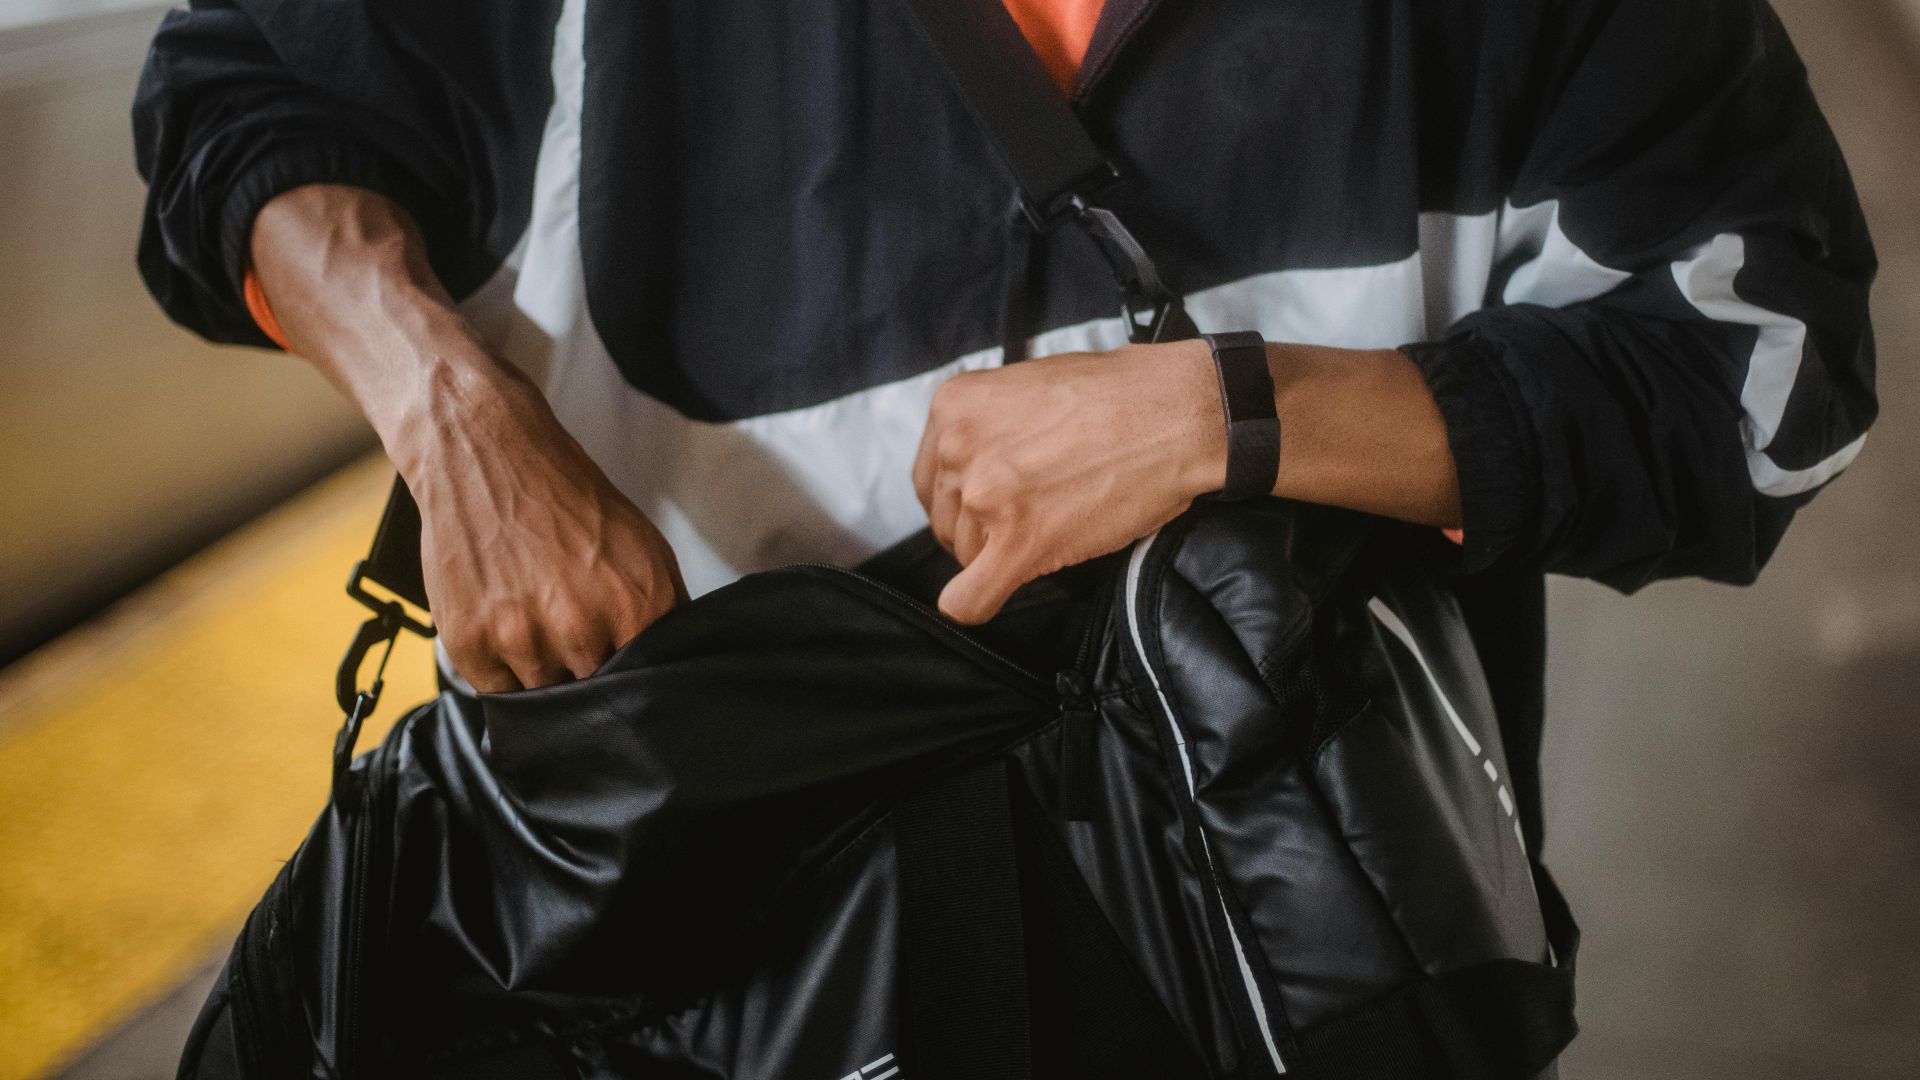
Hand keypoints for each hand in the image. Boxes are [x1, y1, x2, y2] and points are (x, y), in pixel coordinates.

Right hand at [402, 349, 686, 691]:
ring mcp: (522, 640)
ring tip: (539, 630)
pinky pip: (497, 695)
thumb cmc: (570, 502)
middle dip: (594, 683)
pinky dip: (505, 676)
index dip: (640, 689)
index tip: (630, 684)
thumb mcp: (645, 549)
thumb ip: (664, 614)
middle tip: (578, 649)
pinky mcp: (469, 645)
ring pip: (546, 701)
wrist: (488, 457)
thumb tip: (673, 668)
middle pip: (599, 699)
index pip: (649, 685)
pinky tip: (507, 632)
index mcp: (636, 605)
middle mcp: (581, 628)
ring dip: (547, 679)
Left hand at [912, 340, 1226, 623]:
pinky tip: (997, 594)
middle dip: (980, 526)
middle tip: (1028, 517)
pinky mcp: (1020, 543)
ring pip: (963, 556)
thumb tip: (974, 462)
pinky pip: (970, 599)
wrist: (1174, 413)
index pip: (932, 476)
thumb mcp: (1026, 384)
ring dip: (997, 556)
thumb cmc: (1119, 394)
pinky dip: (977, 604)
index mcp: (955, 406)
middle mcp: (959, 449)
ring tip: (1048, 531)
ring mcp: (985, 498)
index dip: (963, 495)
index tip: (992, 500)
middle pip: (946, 517)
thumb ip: (989, 422)